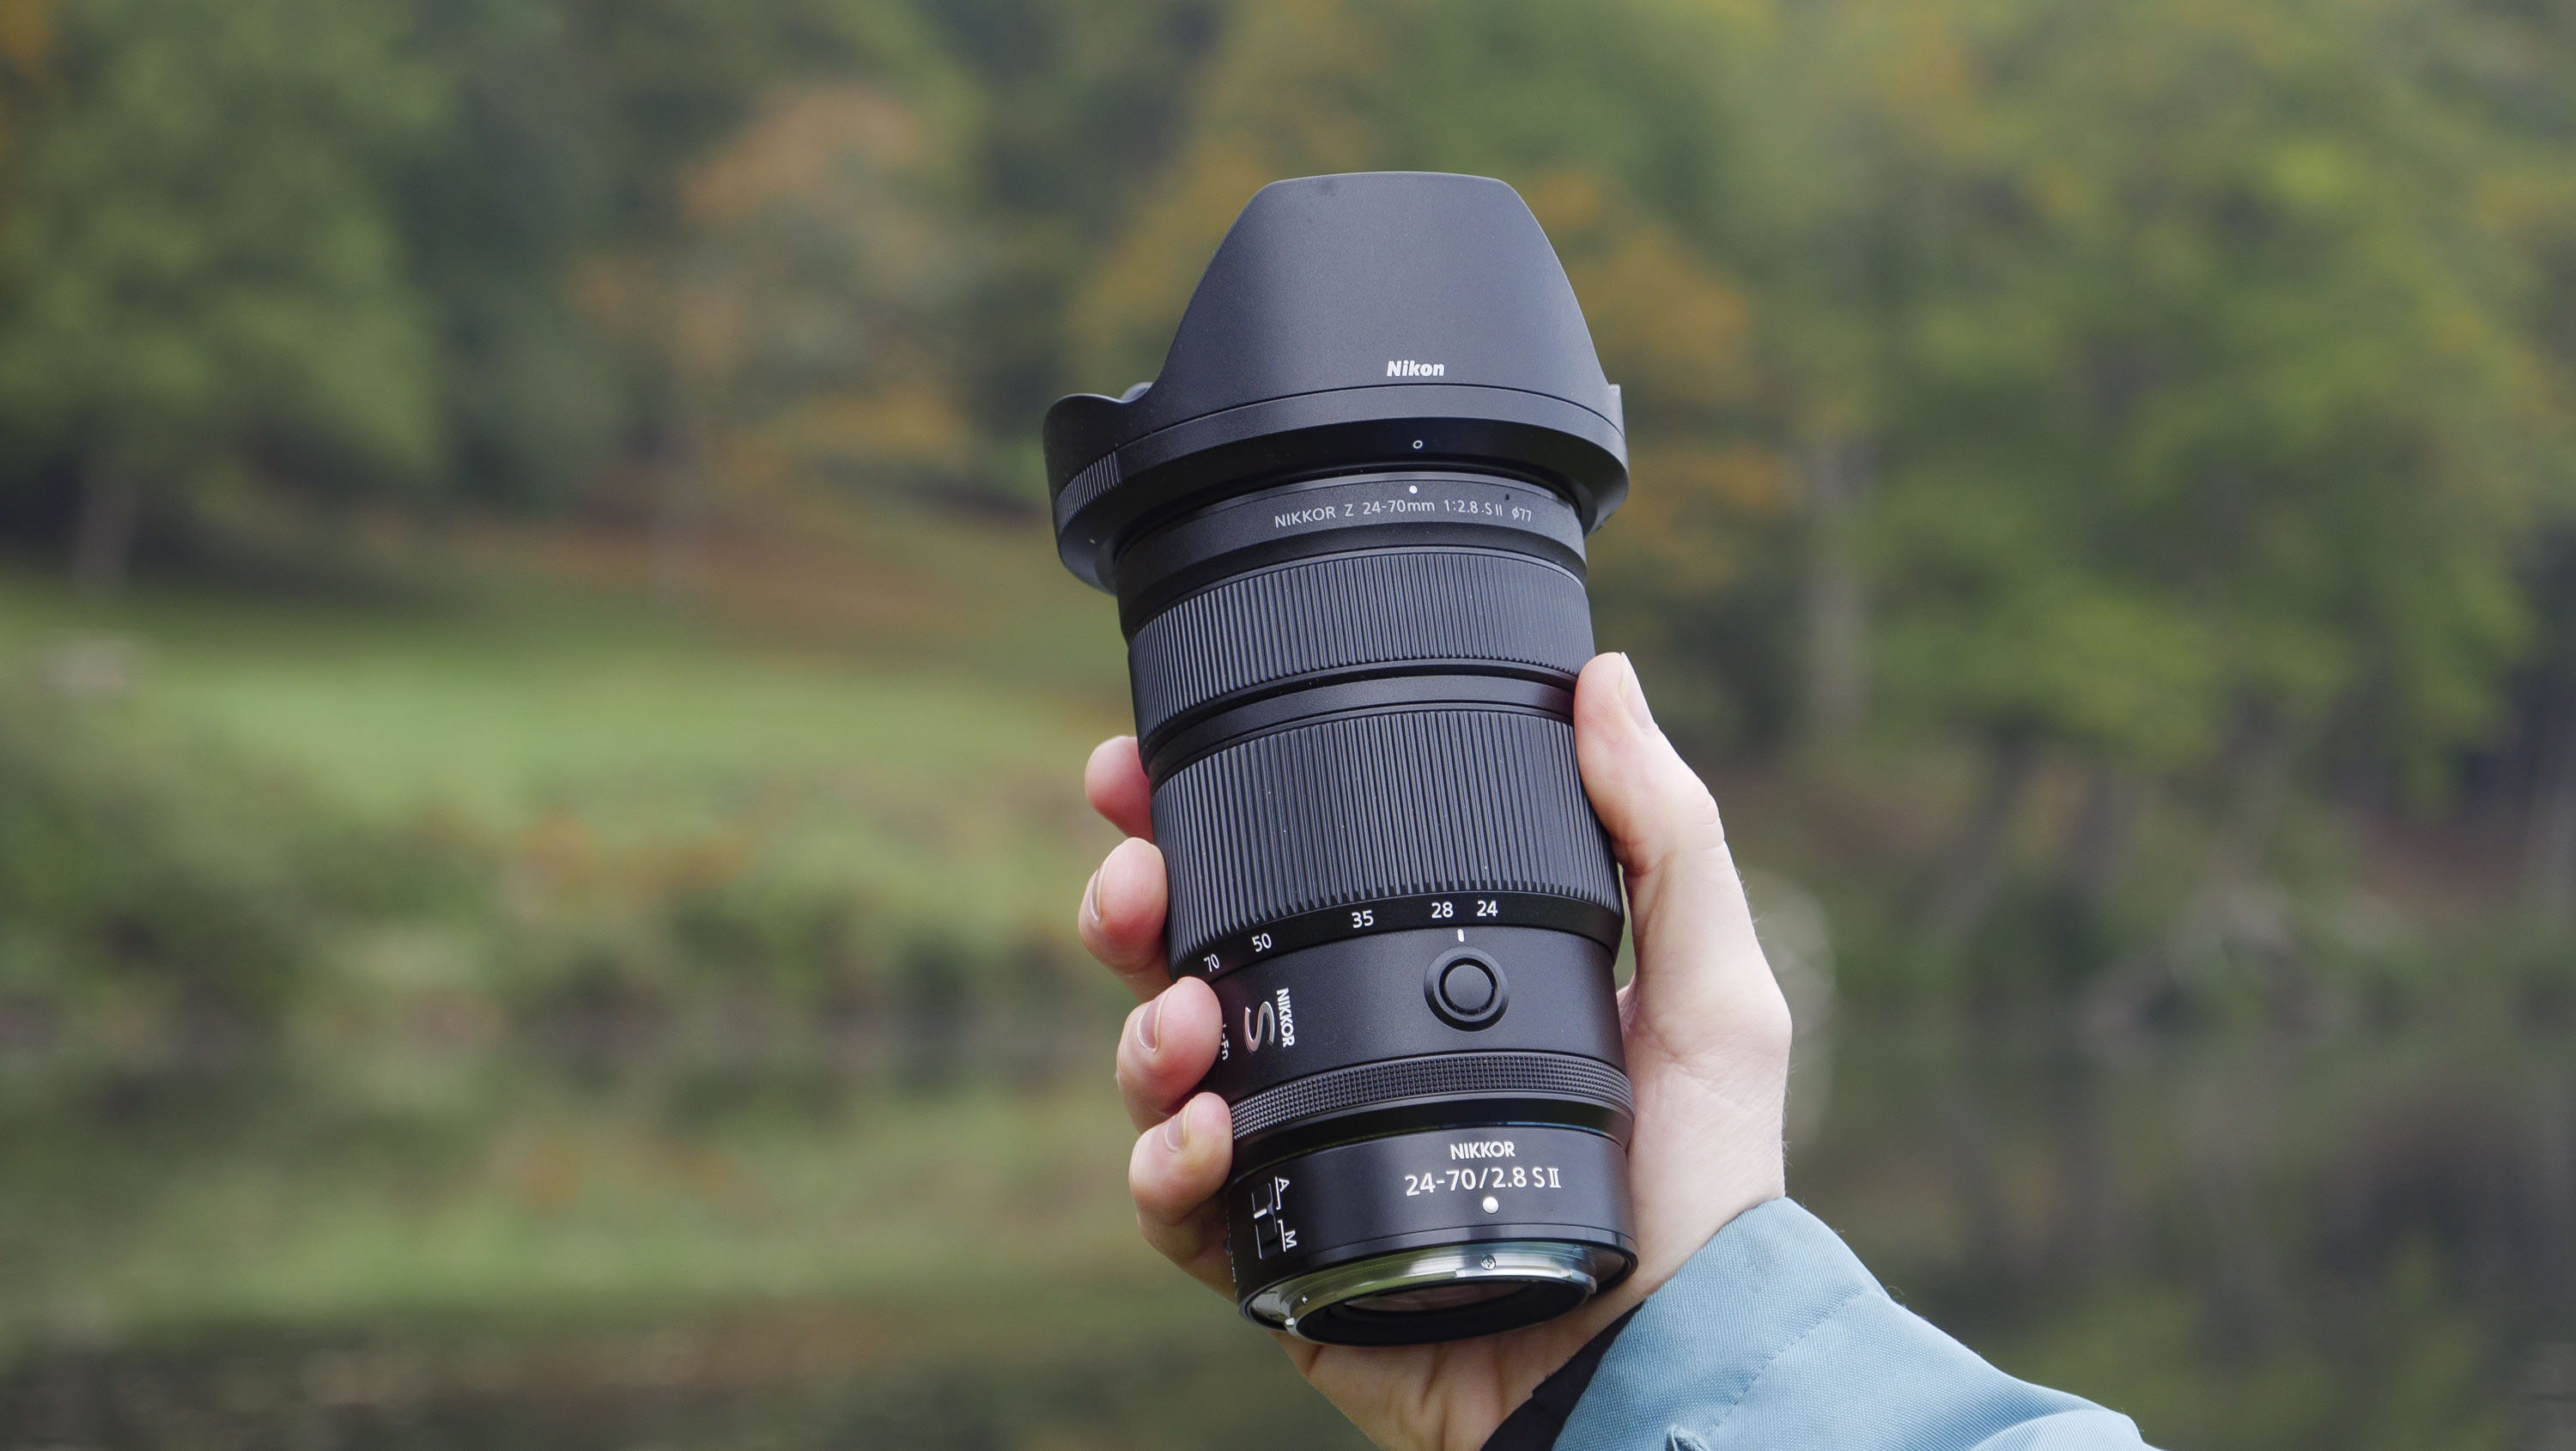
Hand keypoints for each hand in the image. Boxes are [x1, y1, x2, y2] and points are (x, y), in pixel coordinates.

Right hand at [1077, 653, 1792, 1450]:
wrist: (1670, 1358)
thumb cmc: (1703, 1186)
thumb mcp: (1711, 991)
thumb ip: (1665, 834)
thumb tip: (1610, 676)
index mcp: (1419, 981)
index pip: (1287, 878)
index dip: (1203, 816)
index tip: (1145, 768)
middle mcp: (1343, 1057)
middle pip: (1189, 959)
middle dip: (1136, 906)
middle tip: (1132, 881)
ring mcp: (1302, 1154)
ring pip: (1161, 1073)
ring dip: (1142, 1032)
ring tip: (1186, 1023)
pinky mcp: (1280, 1260)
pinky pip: (1176, 1210)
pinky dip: (1165, 1166)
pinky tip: (1207, 1134)